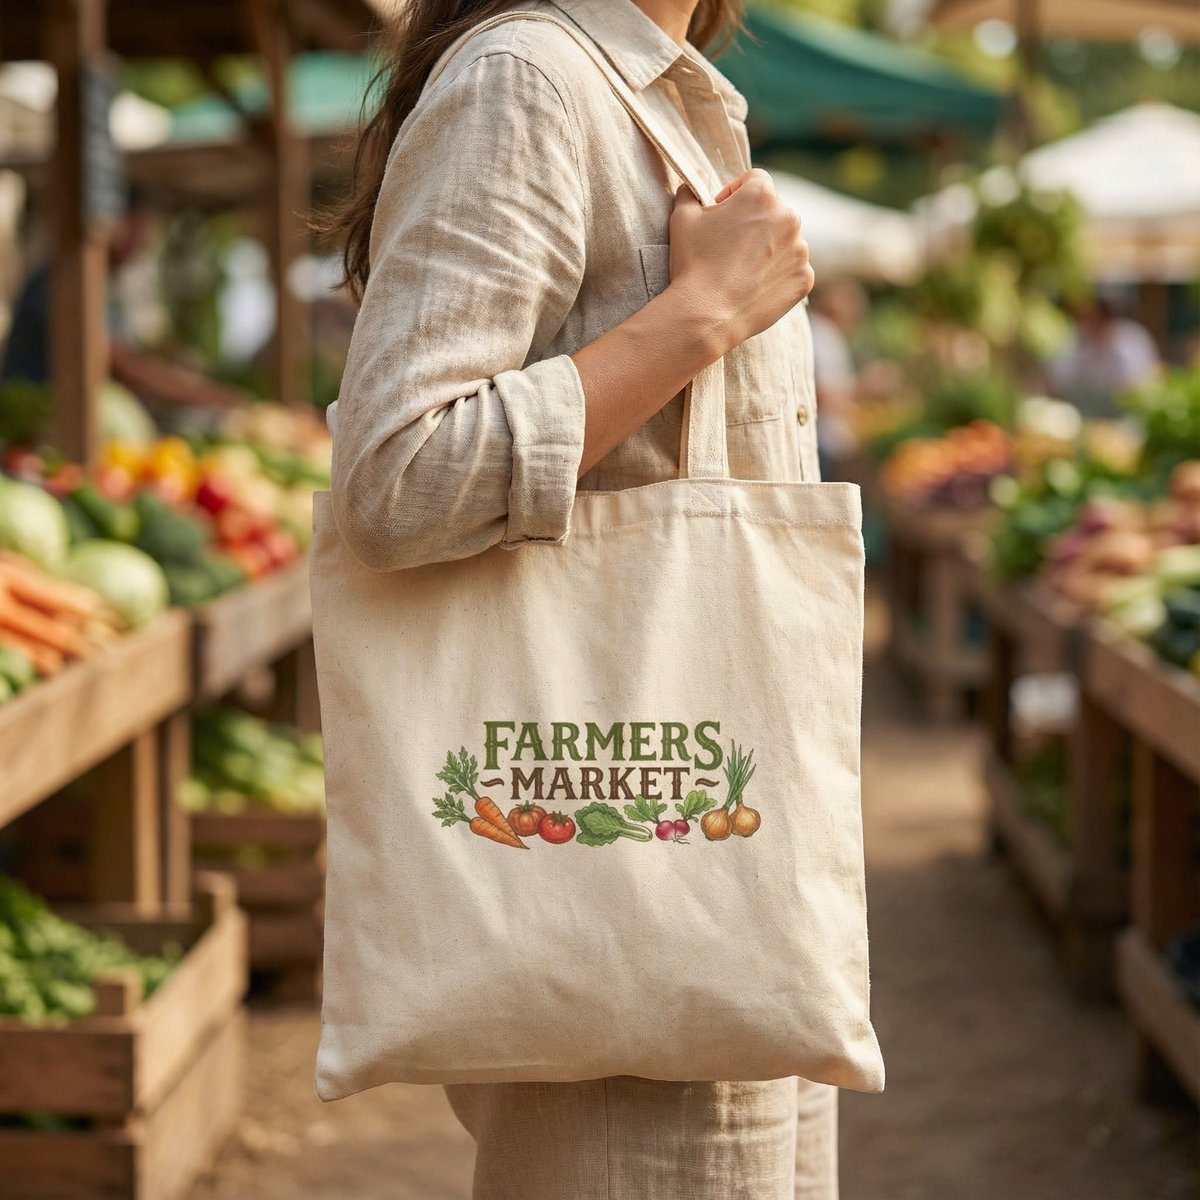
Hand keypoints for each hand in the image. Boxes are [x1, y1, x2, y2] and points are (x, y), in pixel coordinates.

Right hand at [666, 168, 813, 355]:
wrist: (706, 314)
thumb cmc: (693, 262)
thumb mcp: (682, 218)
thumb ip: (690, 193)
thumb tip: (691, 188)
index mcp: (762, 195)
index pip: (755, 180)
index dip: (735, 193)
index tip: (722, 212)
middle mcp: (789, 217)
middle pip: (774, 211)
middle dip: (755, 222)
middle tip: (730, 246)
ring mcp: (800, 250)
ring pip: (786, 242)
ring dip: (769, 249)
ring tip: (742, 270)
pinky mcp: (804, 279)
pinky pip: (793, 270)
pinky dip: (777, 275)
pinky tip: (754, 286)